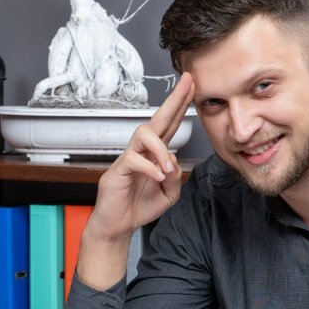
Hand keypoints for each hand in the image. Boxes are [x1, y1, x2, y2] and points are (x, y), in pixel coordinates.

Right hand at [86, 74, 194, 243]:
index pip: (170, 124)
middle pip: (157, 119)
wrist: (118, 226)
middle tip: (187, 81)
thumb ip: (176, 178)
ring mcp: (128, 159)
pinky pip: (133, 159)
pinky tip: (156, 178)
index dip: (180, 105)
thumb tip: (172, 160)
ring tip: (167, 168)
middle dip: (174, 100)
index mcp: (155, 155)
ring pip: (143, 133)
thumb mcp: (168, 194)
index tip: (192, 86)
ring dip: (160, 148)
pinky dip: (149, 168)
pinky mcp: (117, 170)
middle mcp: (142, 151)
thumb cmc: (139, 207)